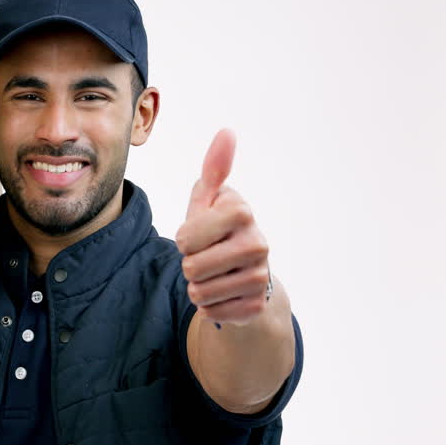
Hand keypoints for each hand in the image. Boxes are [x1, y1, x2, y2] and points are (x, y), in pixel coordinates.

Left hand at [174, 128, 270, 325]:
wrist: (244, 271)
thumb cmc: (218, 229)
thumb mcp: (210, 199)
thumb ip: (214, 168)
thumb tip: (227, 132)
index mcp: (242, 212)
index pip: (184, 238)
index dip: (184, 238)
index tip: (201, 233)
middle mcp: (258, 243)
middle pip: (191, 267)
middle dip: (190, 264)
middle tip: (208, 256)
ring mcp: (260, 277)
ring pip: (199, 292)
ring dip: (198, 286)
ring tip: (215, 274)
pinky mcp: (256, 306)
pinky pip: (211, 312)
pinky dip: (210, 306)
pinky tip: (225, 293)